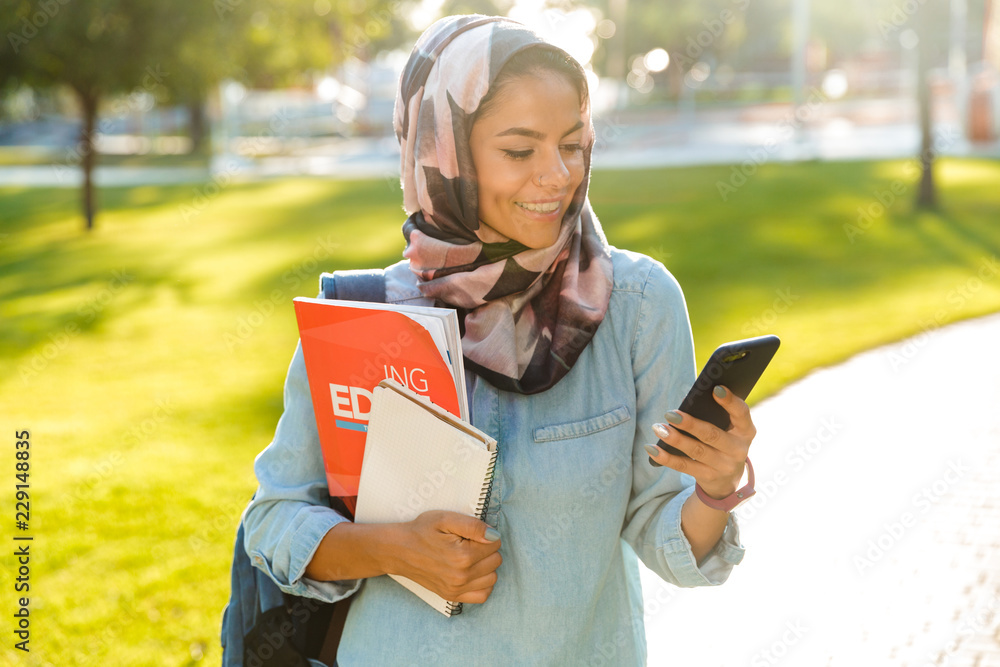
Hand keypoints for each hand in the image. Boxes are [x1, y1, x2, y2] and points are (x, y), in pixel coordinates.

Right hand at [388, 510, 501, 604]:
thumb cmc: (421, 531)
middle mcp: (462, 576)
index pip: (495, 543)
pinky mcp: (452, 595)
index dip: (486, 535)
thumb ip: (473, 526)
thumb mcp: (445, 518)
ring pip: (492, 578)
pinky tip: (473, 573)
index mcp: (463, 555)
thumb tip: (494, 536)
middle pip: (496, 561)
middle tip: (469, 543)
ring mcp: (457, 588)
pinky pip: (482, 595)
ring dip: (487, 566)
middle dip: (488, 549)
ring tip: (471, 557)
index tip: (471, 533)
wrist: (398, 550)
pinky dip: (483, 584)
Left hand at [646, 385, 755, 500]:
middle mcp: (738, 450)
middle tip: (670, 414)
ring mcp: (724, 466)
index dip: (730, 401)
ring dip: (675, 439)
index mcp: (746, 431)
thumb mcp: (728, 429)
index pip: (741, 413)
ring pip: (696, 451)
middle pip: (712, 435)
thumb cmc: (723, 442)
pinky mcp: (708, 477)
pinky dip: (666, 458)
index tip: (715, 388)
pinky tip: (652, 449)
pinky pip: (684, 466)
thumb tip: (689, 399)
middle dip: (690, 424)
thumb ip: (715, 414)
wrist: (728, 480)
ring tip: (658, 428)